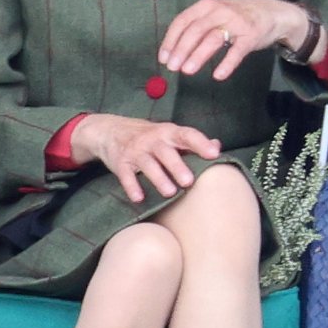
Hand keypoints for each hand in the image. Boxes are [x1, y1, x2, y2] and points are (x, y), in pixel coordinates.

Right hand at [71, 114, 221, 203]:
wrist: (111, 130)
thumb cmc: (150, 137)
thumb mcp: (170, 134)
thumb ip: (192, 142)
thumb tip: (217, 146)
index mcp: (169, 132)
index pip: (187, 135)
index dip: (201, 144)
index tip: (214, 154)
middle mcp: (153, 140)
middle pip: (166, 152)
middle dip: (178, 166)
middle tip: (189, 181)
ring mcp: (136, 151)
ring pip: (148, 164)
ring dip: (158, 179)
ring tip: (169, 193)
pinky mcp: (121, 162)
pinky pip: (126, 175)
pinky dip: (131, 186)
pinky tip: (139, 198)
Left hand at [159, 0, 315, 80]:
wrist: (272, 13)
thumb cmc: (237, 17)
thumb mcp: (215, 14)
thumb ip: (197, 27)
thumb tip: (174, 51)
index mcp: (206, 5)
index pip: (182, 21)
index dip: (170, 40)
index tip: (164, 58)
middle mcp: (219, 11)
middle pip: (195, 30)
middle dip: (181, 50)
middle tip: (172, 68)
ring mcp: (236, 23)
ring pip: (213, 39)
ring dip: (198, 56)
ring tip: (187, 71)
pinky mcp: (251, 36)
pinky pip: (237, 51)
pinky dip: (227, 64)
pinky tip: (218, 76)